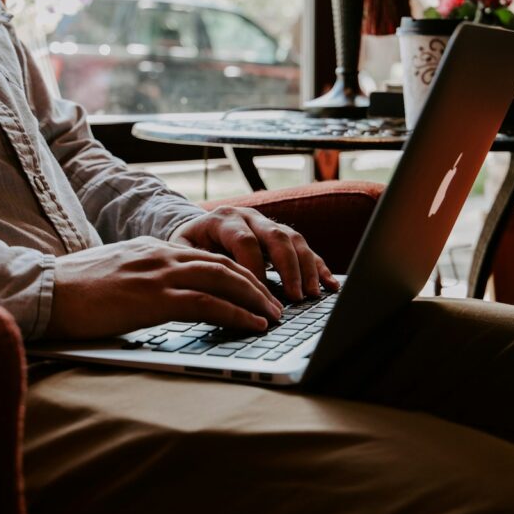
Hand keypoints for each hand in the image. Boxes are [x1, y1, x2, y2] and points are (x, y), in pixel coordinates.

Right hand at [48, 237, 283, 339]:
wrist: (44, 292)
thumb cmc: (72, 291)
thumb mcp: (115, 275)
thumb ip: (143, 278)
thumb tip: (161, 295)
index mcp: (153, 249)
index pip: (206, 257)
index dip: (236, 273)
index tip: (254, 288)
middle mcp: (161, 255)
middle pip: (224, 264)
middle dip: (256, 284)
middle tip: (276, 304)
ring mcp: (159, 274)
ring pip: (223, 280)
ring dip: (255, 299)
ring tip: (273, 317)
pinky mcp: (154, 299)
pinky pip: (207, 304)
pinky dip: (236, 313)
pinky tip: (252, 325)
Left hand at [170, 206, 339, 301]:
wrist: (194, 231)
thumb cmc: (187, 248)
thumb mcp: (183, 253)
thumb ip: (200, 265)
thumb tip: (217, 289)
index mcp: (224, 219)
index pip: (245, 241)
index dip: (255, 268)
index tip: (259, 294)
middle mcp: (249, 217)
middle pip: (276, 236)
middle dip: (289, 268)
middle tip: (295, 296)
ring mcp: (268, 224)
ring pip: (295, 240)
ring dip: (307, 268)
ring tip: (312, 294)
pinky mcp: (281, 236)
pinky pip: (305, 248)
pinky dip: (319, 267)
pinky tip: (330, 284)